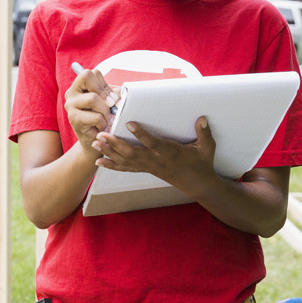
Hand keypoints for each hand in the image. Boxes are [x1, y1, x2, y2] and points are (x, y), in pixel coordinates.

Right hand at [64, 67, 118, 153]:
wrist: (97, 143)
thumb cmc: (105, 120)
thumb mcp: (110, 103)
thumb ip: (114, 93)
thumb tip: (125, 90)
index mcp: (79, 87)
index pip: (91, 73)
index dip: (104, 83)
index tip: (111, 98)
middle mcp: (71, 94)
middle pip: (87, 76)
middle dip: (104, 91)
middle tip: (112, 105)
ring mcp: (70, 106)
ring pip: (93, 98)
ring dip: (106, 111)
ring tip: (108, 120)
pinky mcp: (73, 119)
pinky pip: (95, 116)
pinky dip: (104, 123)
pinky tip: (103, 128)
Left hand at [91, 115, 216, 191]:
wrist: (197, 184)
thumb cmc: (202, 163)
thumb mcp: (207, 149)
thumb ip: (204, 134)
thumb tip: (203, 118)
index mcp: (170, 153)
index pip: (153, 143)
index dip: (141, 134)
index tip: (129, 123)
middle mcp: (156, 161)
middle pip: (132, 153)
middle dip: (115, 144)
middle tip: (101, 134)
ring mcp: (149, 167)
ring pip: (126, 161)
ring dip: (109, 152)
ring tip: (94, 142)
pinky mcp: (145, 170)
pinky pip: (126, 168)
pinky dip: (111, 165)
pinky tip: (98, 161)